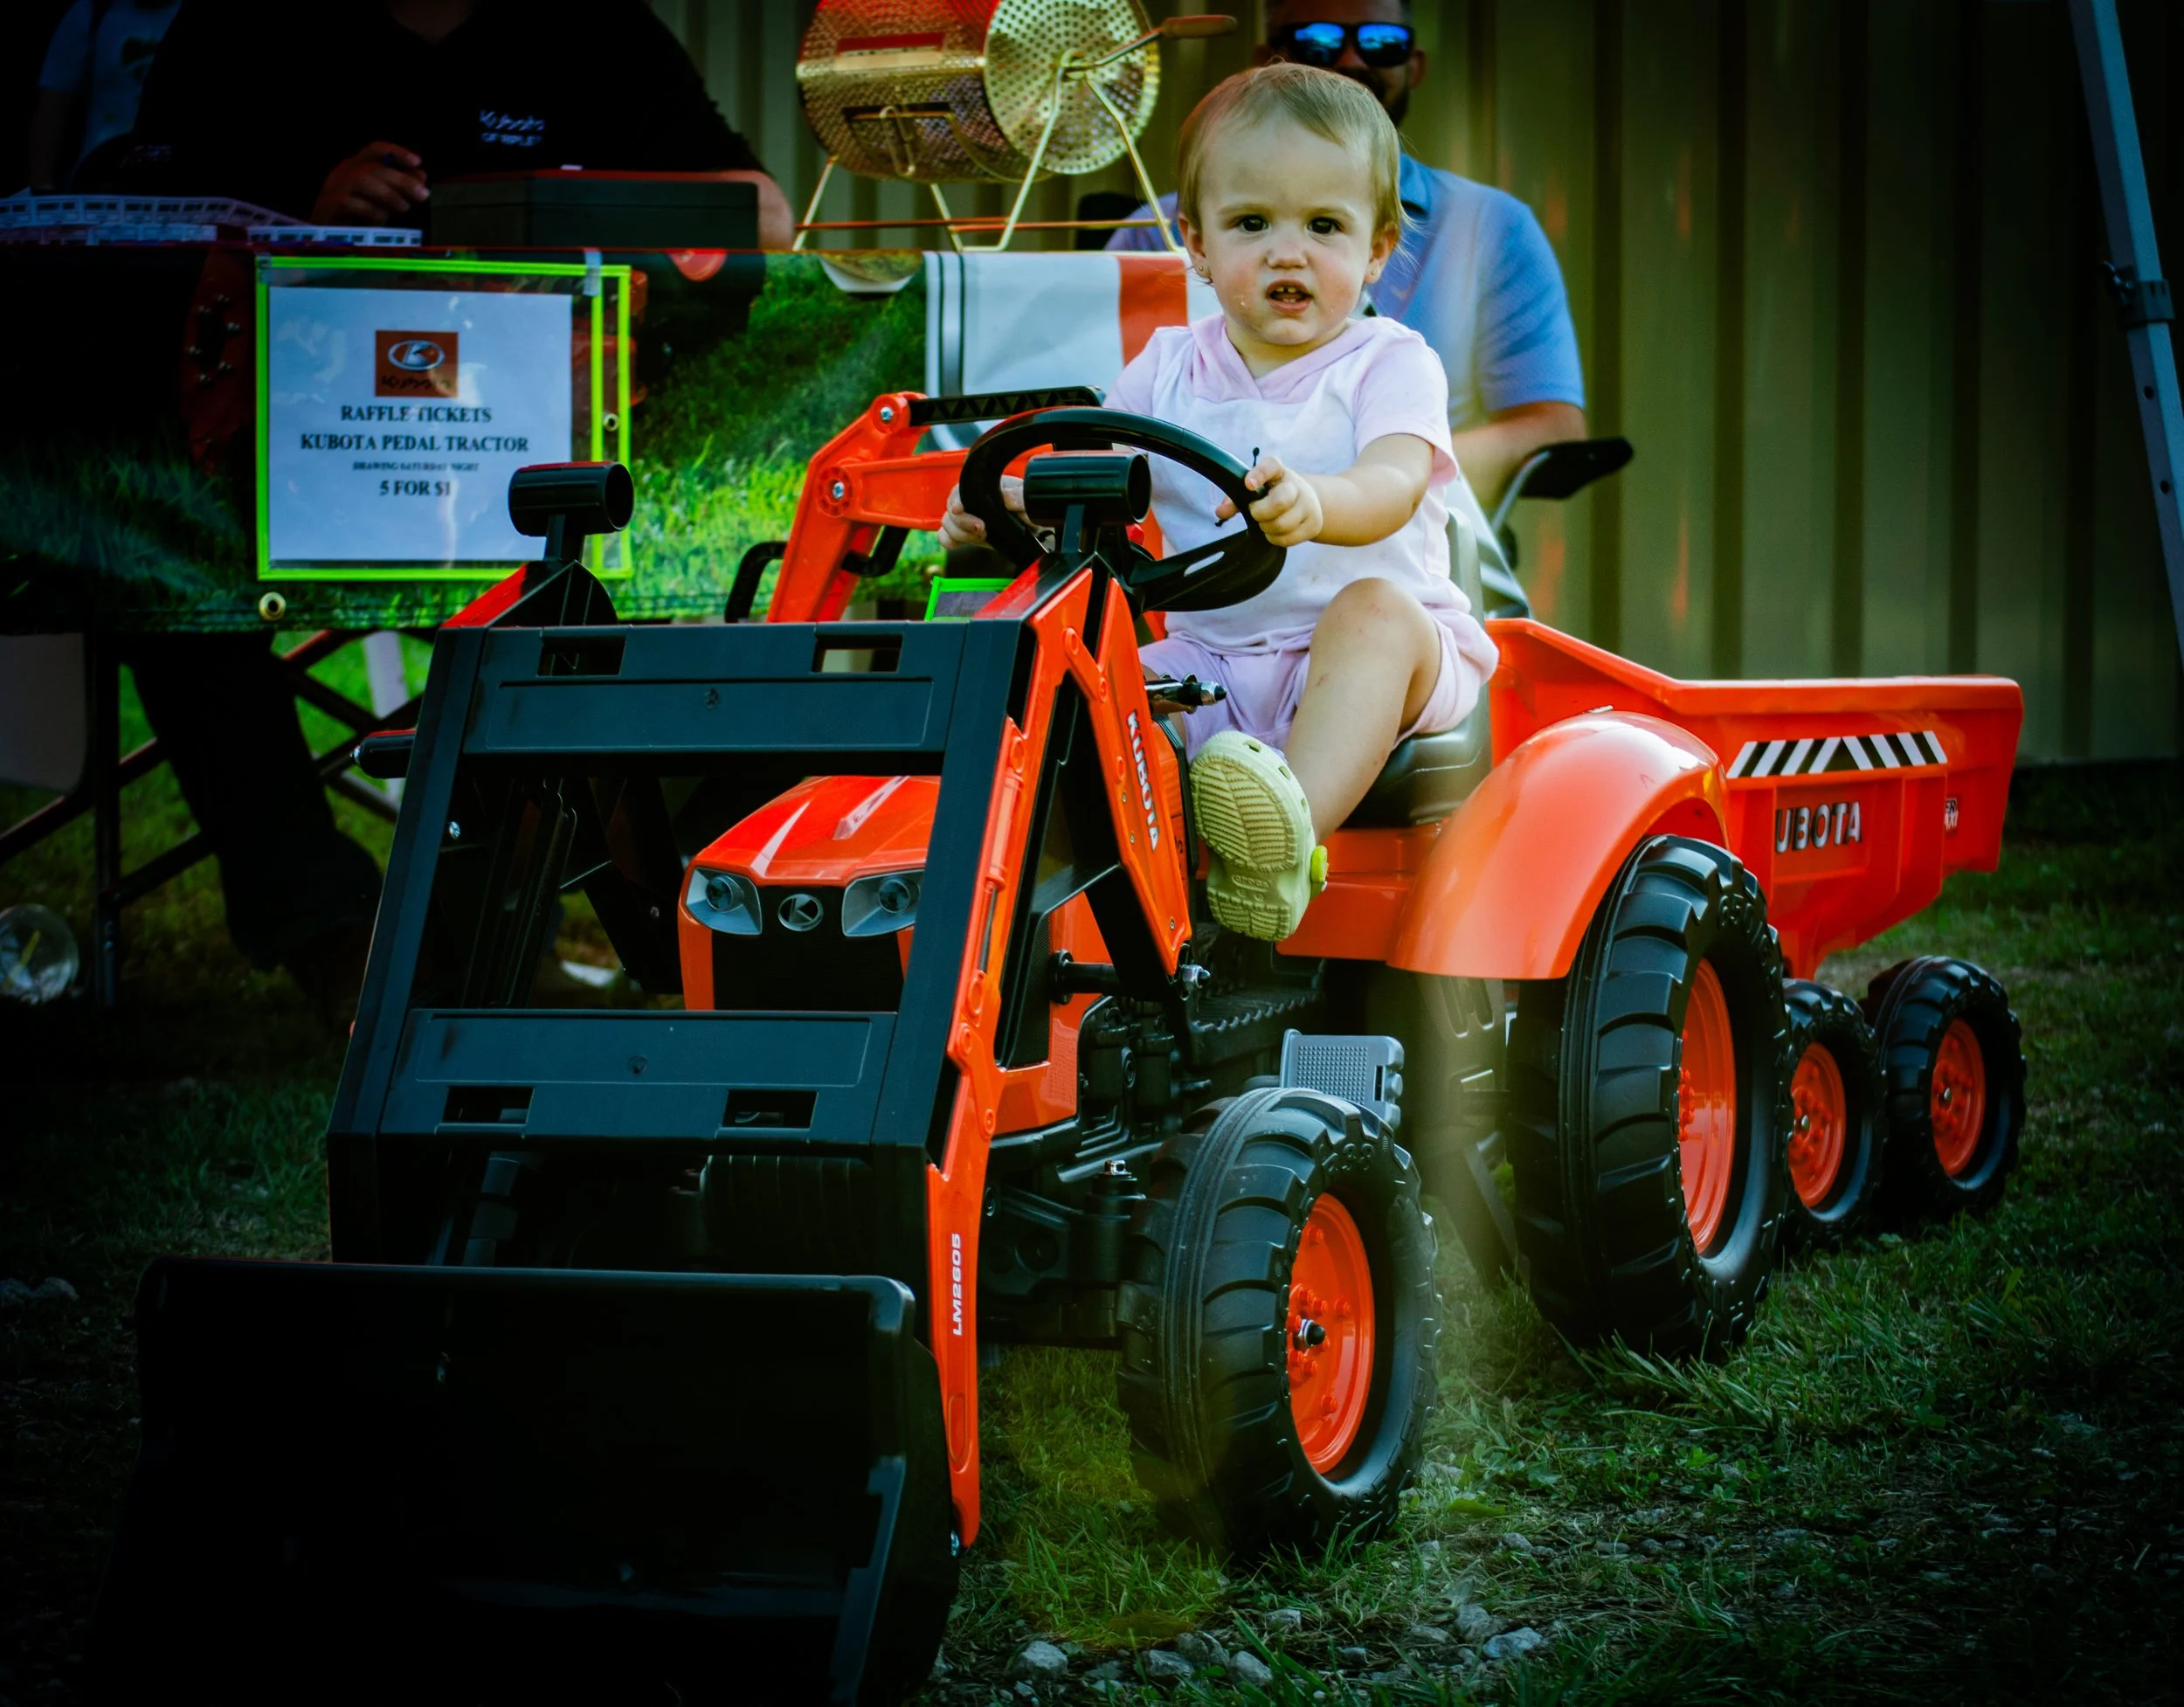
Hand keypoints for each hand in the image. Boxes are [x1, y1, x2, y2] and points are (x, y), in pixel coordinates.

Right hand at [312, 142, 427, 224]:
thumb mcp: (380, 199)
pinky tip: (381, 222)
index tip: (418, 162)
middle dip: (401, 179)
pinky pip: (352, 203)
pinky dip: (371, 211)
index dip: (397, 152)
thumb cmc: (355, 215)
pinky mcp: (330, 205)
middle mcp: (344, 171)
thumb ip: (398, 187)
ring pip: (363, 181)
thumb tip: (421, 178)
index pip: (375, 149)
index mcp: (355, 165)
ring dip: (389, 194)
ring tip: (404, 208)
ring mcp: (335, 186)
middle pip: (374, 167)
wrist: (323, 234)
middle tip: (422, 194)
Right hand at [939, 475, 1022, 549]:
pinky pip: (946, 536)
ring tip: (983, 537)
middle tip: (982, 529)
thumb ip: (1021, 498)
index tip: (959, 509)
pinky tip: (962, 543)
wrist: (1030, 526)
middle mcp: (970, 500)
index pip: (961, 489)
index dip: (956, 499)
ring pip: (947, 523)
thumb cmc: (1028, 510)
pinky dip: (949, 541)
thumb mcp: (1030, 503)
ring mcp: (965, 517)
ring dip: (960, 533)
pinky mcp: (964, 533)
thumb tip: (1006, 498)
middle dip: (962, 522)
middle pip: (951, 508)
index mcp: (983, 487)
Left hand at [1216, 453, 1321, 547]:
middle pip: (1279, 502)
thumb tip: (1220, 512)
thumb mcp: (1255, 490)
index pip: (1271, 466)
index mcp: (1279, 471)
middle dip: (1260, 513)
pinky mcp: (1313, 524)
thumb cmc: (1272, 494)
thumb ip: (1235, 498)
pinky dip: (1275, 539)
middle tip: (1256, 513)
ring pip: (1281, 525)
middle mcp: (1296, 485)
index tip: (1248, 484)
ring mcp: (1308, 505)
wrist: (1306, 501)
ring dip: (1267, 528)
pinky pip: (1287, 539)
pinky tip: (1275, 531)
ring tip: (1266, 522)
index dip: (1259, 474)